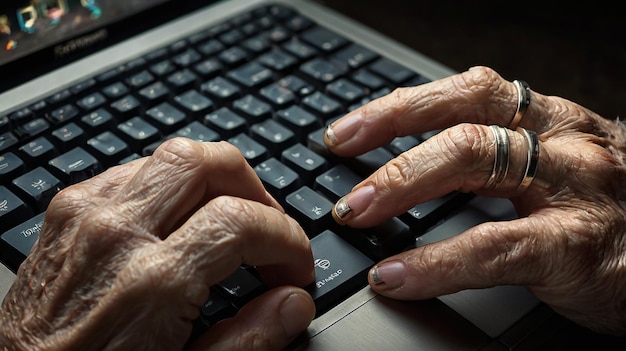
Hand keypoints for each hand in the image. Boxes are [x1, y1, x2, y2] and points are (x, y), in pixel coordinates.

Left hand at [0, 139, 314, 350]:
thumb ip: (249, 340)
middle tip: (269, 229)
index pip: (243, 221)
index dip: (287, 240)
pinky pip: (134, 172)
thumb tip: (294, 302)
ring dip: (216, 182)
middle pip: (207, 162)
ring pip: (171, 157)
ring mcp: (84, 215)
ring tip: (232, 221)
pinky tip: (182, 218)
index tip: (295, 266)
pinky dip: (172, 186)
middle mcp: (115, 234)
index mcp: (152, 283)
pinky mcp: (66, 213)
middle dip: (255, 190)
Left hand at [323, 66, 625, 334]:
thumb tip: (405, 170)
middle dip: (389, 148)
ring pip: (474, 162)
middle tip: (340, 181)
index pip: (463, 92)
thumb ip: (492, 158)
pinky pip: (494, 248)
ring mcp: (570, 187)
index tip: (344, 132)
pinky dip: (437, 263)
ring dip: (401, 186)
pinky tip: (398, 276)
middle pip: (460, 122)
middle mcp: (558, 139)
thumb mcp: (548, 166)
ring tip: (353, 214)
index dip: (398, 107)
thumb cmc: (600, 207)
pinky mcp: (577, 245)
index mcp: (545, 118)